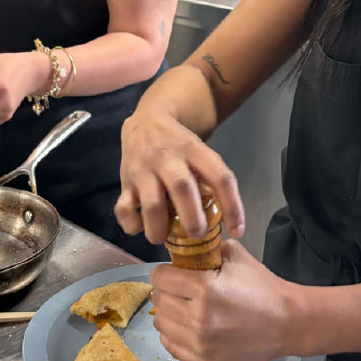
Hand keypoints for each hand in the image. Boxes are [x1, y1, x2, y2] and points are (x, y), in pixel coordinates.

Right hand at [116, 107, 244, 242]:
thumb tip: (227, 223)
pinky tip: (141, 227)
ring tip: (164, 239)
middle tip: (198, 235)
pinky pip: (123, 208)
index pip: (220, 177)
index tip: (237, 230)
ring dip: (159, 228)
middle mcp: (169, 159)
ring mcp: (144, 170)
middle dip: (192, 218)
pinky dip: (132, 224)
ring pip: (151, 203)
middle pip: (182, 188)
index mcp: (195, 152)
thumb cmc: (180, 146)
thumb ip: (212, 181)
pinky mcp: (125, 182)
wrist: (145, 122)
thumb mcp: (200, 153)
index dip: (232, 206)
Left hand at [151, 241, 301, 360]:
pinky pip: (171, 347)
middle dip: (166, 291)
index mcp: (205, 289)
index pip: (160, 277)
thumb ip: (207, 248)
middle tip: (179, 290)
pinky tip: (187, 326)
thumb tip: (183, 249)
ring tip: (183, 308)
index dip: (164, 271)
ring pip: (161, 324)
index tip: (170, 272)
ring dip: (168, 313)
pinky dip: (174, 334)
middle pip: (159, 300)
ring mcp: (201, 345)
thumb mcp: (236, 255)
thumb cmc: (262, 287)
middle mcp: (199, 319)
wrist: (287, 323)